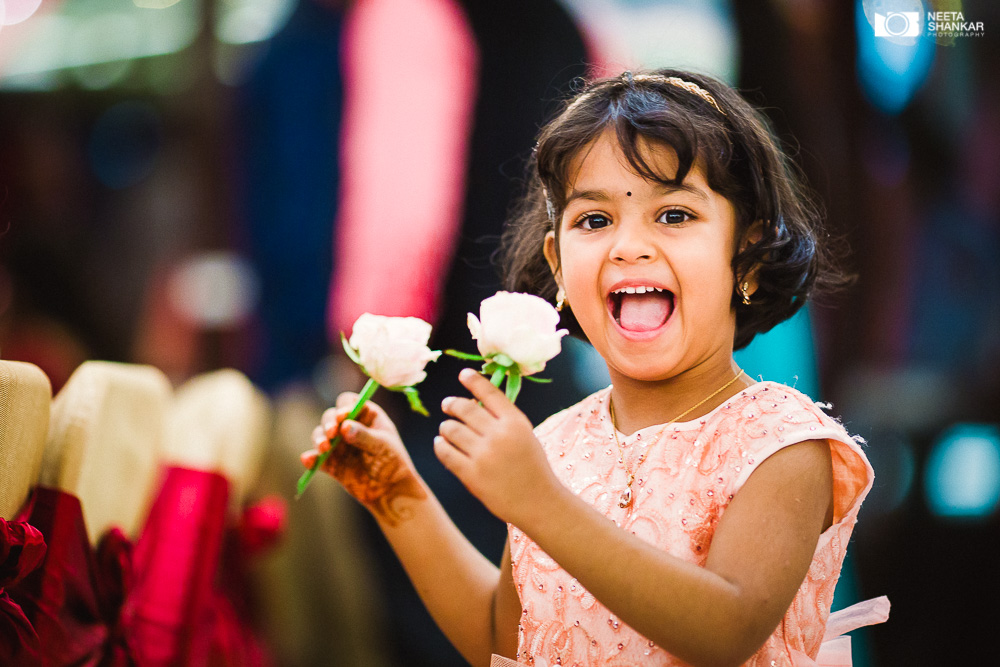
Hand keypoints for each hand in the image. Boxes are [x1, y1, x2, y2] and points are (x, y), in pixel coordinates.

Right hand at [302, 393, 425, 525]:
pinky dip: (311, 459)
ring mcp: (338, 445)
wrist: (391, 491)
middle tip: (332, 433)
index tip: (343, 417)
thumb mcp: (383, 446)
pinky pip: (317, 459)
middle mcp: (349, 426)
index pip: (348, 402)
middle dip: (328, 423)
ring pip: (321, 435)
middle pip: (330, 417)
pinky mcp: (331, 464)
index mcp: (365, 415)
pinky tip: (308, 460)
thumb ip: (364, 436)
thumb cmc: (393, 462)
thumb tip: (344, 426)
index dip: (343, 407)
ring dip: (319, 439)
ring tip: (324, 448)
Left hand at [437, 369, 560, 525]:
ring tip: (445, 429)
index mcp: (516, 423)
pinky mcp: (471, 475)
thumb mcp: (525, 436)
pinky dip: (440, 446)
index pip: (490, 393)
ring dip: (445, 427)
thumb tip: (473, 404)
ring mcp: (484, 455)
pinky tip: (441, 444)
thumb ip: (503, 421)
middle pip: (465, 408)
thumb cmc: (532, 468)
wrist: (538, 501)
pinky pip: (446, 453)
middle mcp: (499, 435)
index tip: (463, 374)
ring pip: (451, 429)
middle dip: (452, 404)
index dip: (474, 381)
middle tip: (447, 405)